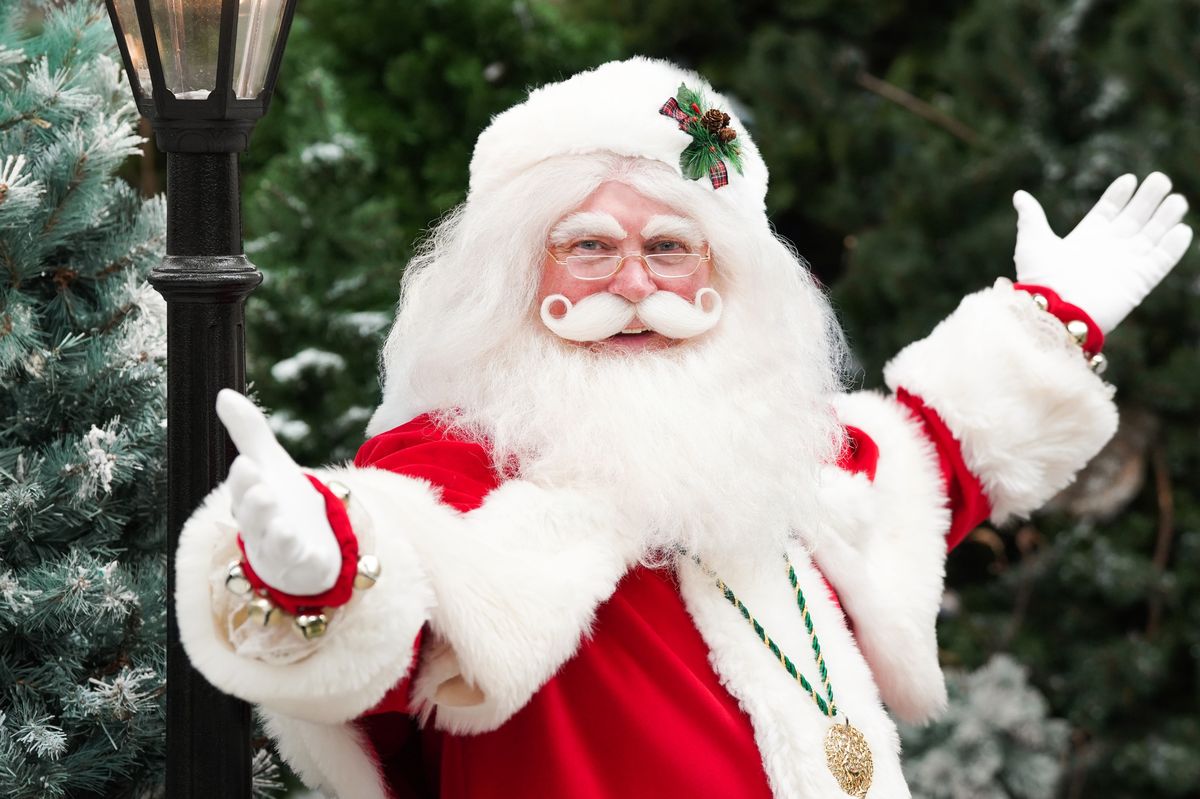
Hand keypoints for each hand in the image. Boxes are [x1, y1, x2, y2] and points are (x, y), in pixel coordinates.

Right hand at [216, 389, 340, 595]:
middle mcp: (260, 528)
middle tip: (262, 490)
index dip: (244, 479)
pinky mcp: (304, 568)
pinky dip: (305, 561)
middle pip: (253, 518)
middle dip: (255, 505)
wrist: (309, 543)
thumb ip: (249, 432)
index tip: (247, 463)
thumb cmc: (283, 501)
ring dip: (276, 536)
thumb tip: (223, 393)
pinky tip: (310, 552)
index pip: (242, 489)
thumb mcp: (271, 463)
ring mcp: (281, 552)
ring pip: (274, 546)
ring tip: (281, 524)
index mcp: (250, 500)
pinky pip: (303, 567)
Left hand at [1012, 172, 1192, 332]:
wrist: (1055, 312)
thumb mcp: (1033, 244)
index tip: (1129, 179)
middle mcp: (1108, 250)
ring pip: (1152, 236)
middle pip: (1135, 218)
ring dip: (1166, 217)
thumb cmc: (1041, 280)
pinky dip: (1173, 247)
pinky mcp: (1139, 282)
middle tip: (1160, 179)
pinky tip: (1182, 229)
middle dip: (1149, 199)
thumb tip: (1019, 195)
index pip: (1108, 211)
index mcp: (1085, 239)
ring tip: (1177, 199)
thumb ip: (1031, 218)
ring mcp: (1125, 265)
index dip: (1119, 195)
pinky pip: (1162, 261)